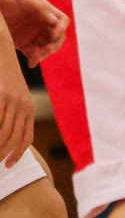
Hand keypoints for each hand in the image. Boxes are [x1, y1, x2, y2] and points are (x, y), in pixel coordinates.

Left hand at [0, 0, 67, 66]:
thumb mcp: (22, 0)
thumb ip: (39, 8)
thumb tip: (55, 21)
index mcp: (45, 11)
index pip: (62, 21)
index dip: (62, 29)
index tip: (55, 35)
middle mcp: (41, 23)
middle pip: (57, 36)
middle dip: (54, 44)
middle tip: (47, 50)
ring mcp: (32, 34)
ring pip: (46, 46)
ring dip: (45, 53)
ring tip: (35, 59)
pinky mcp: (22, 43)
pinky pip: (32, 53)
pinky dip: (34, 59)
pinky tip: (31, 64)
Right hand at [0, 53, 31, 167]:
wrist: (1, 52)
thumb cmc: (3, 78)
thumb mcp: (13, 96)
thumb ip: (12, 114)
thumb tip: (5, 135)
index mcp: (28, 109)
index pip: (26, 138)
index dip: (18, 154)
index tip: (9, 165)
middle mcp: (23, 106)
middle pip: (14, 138)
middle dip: (3, 154)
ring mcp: (11, 100)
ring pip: (3, 132)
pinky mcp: (0, 94)